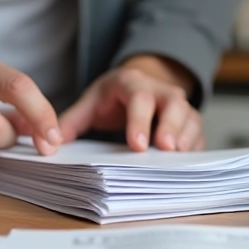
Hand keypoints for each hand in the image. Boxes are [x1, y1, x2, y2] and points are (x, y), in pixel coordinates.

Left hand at [56, 55, 203, 151]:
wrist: (139, 84)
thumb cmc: (113, 97)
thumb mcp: (90, 103)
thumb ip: (71, 122)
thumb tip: (49, 144)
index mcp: (133, 84)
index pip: (140, 99)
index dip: (140, 121)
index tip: (137, 145)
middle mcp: (161, 91)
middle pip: (174, 104)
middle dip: (172, 126)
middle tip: (167, 149)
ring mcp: (179, 106)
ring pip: (191, 117)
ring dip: (187, 137)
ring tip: (178, 159)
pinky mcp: (189, 122)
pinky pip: (199, 133)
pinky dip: (195, 147)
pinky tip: (187, 164)